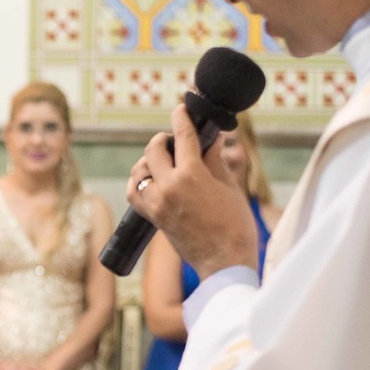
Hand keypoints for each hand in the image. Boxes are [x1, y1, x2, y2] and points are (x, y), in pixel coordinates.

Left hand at [127, 104, 257, 278]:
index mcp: (191, 175)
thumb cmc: (235, 225)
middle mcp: (168, 186)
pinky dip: (139, 181)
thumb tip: (210, 137)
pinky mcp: (152, 217)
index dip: (181, 117)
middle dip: (164, 139)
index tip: (182, 107)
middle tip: (176, 139)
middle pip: (154, 149)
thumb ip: (213, 158)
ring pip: (139, 169)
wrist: (224, 262)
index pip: (182, 135)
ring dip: (149, 160)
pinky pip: (135, 192)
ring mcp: (156, 203)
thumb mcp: (228, 186)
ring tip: (164, 160)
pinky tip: (151, 179)